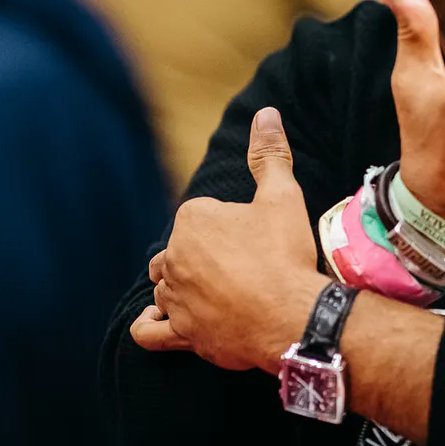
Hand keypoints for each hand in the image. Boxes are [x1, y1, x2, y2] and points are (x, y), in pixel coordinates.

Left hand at [133, 107, 326, 371]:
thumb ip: (269, 154)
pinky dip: (149, 324)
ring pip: (166, 287)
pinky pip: (149, 333)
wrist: (295, 317)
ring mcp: (175, 298)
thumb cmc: (287, 254)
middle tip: (240, 265)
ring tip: (214, 292)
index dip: (228, 226)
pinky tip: (157, 318)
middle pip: (178, 251)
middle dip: (201, 255)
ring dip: (182, 287)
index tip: (255, 239)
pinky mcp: (182, 333)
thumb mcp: (283, 197)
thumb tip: (265, 112)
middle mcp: (174, 256)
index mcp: (193, 218)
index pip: (200, 216)